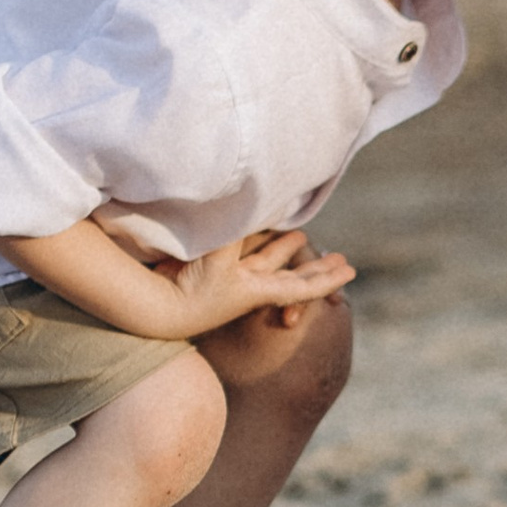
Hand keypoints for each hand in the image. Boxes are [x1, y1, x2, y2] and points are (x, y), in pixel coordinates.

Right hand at [167, 228, 354, 336]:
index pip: (302, 287)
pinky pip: (241, 252)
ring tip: (302, 235)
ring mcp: (230, 278)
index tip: (351, 272)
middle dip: (314, 266)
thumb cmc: (193, 288)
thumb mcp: (219, 257)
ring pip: (266, 261)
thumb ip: (237, 228)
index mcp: (258, 291)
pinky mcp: (210, 269)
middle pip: (290, 276)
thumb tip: (250, 198)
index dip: (327, 279)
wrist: (155, 309)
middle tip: (339, 258)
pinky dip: (253, 239)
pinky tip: (259, 225)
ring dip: (284, 249)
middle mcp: (248, 286)